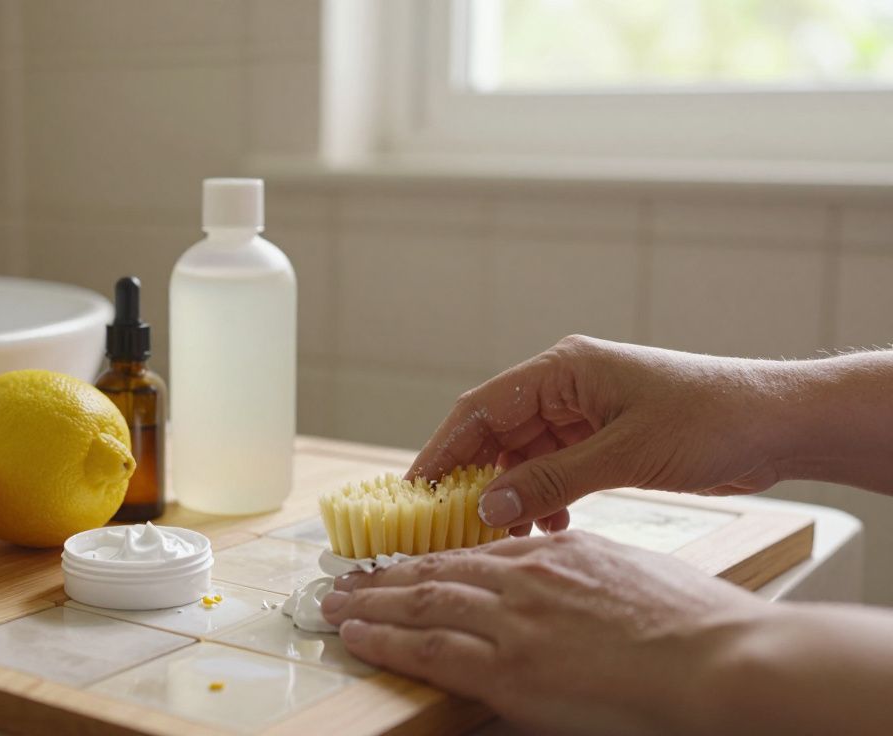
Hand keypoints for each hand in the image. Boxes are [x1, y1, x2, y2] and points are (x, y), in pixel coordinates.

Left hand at [320, 531, 767, 734]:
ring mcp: (513, 619)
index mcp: (558, 554)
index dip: (430, 560)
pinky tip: (359, 637)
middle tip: (348, 581)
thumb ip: (586, 575)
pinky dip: (386, 641)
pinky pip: (429, 648)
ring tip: (335, 606)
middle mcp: (526, 577)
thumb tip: (569, 590)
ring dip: (370, 605)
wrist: (720, 659)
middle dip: (385, 577)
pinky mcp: (509, 665)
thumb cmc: (698, 626)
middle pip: (437, 569)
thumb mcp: (633, 574)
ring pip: (421, 601)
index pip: (475, 553)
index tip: (403, 566)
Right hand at [408, 335, 796, 531]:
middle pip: (497, 433)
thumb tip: (489, 505)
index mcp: (563, 370)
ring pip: (524, 456)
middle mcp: (566, 387)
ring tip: (506, 534)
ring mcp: (585, 413)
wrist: (778, 424)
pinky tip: (549, 526)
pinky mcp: (604, 439)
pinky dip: (544, 497)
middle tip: (451, 522)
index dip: (444, 449)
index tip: (415, 489)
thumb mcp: (625, 455)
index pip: (482, 408)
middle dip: (476, 478)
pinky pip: (554, 469)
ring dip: (513, 493)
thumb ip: (553, 480)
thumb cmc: (710, 420)